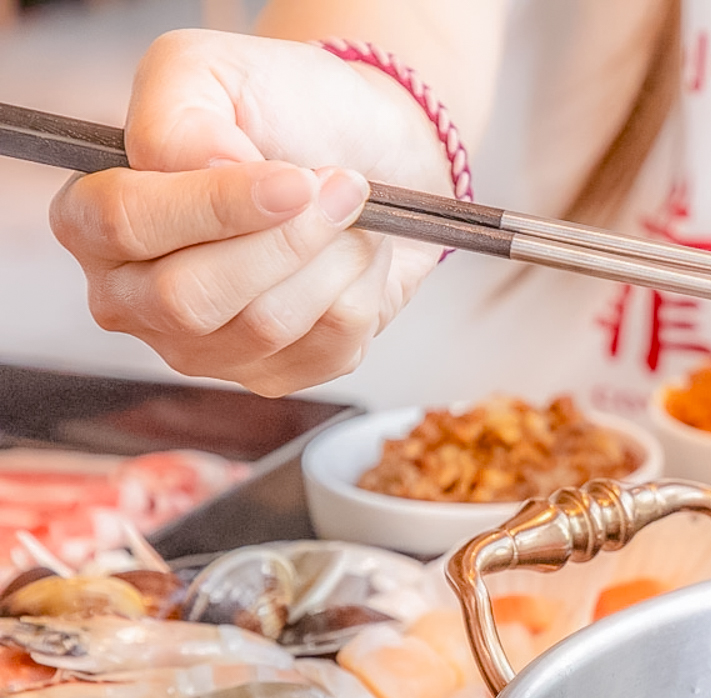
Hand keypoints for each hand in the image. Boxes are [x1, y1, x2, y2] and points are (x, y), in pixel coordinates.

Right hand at [49, 29, 454, 396]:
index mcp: (95, 219)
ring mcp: (205, 346)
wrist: (373, 149)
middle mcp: (134, 296)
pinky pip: (329, 346)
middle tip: (341, 187)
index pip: (122, 225)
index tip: (292, 179)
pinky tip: (357, 254)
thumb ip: (177, 115)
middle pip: (188, 297)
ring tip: (351, 209)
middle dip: (284, 241)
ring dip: (333, 257)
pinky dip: (364, 287)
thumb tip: (205, 175)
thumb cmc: (284, 108)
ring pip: (266, 325)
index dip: (212, 205)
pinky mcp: (278, 373)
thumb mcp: (211, 70)